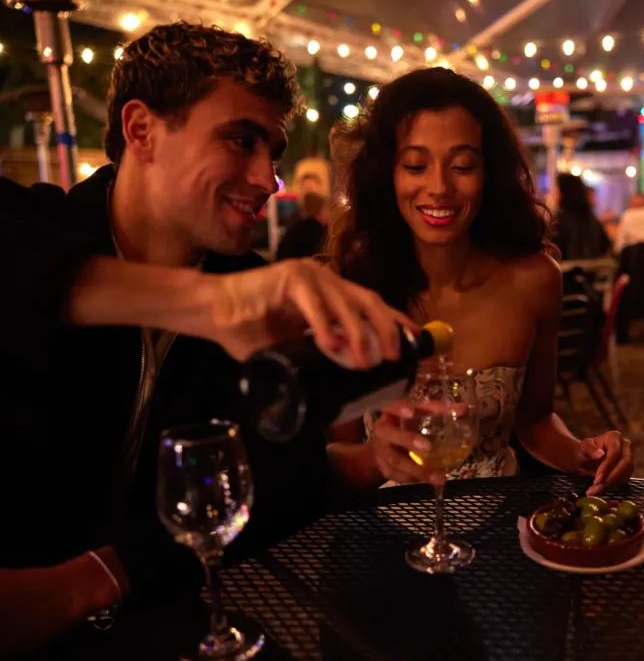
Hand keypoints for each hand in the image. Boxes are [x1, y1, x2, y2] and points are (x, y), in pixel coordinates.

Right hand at [209, 258, 416, 363]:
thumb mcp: (293, 348)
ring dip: (359, 334)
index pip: (372, 303)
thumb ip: (316, 357)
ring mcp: (308, 275)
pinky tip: (331, 346)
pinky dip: (324, 326)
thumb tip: (340, 386)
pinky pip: (313, 304)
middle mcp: (324, 279)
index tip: (414, 341)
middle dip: (386, 329)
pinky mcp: (287, 278)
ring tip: (365, 362)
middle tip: (392, 358)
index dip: (395, 321)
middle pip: (369, 301)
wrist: (210, 312)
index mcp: (330, 292)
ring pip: (346, 303)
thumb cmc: (248, 331)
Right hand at [370, 401, 444, 486]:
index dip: (399, 408)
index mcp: (391, 414)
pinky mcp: (385, 469)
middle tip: (428, 446)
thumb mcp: (421, 415)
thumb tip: (464, 409)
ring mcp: (382, 451)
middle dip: (408, 440)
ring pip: (396, 461)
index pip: (391, 407)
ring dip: (418, 470)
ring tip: (439, 477)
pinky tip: (430, 481)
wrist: (387, 448)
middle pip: (391, 434)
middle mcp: (383, 431)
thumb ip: (440, 411)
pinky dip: (416, 479)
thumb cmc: (408, 426)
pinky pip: (399, 476)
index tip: (412, 411)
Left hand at [575, 431, 632, 494]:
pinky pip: (624, 480)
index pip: (615, 452)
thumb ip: (590, 449)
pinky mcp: (628, 469)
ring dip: (611, 484)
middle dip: (611, 477)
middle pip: (625, 463)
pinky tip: (600, 489)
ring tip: (595, 490)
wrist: (586, 459)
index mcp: (614, 437)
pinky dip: (612, 486)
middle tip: (597, 486)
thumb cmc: (584, 451)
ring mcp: (628, 458)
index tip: (597, 478)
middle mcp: (625, 445)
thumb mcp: (583, 448)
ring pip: (626, 473)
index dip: (607, 466)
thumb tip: (600, 454)